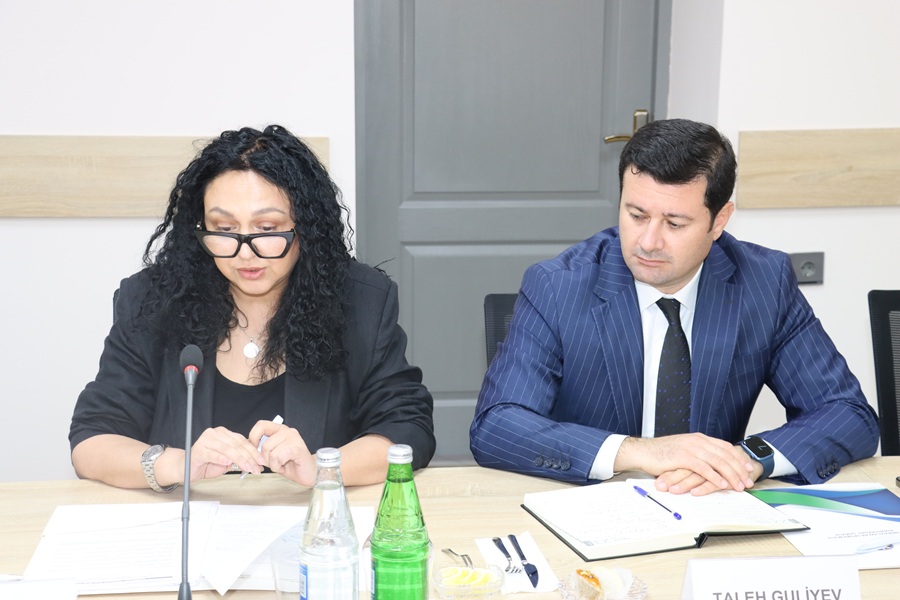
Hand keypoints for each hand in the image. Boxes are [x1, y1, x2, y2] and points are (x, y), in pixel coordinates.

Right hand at [188, 426, 263, 481]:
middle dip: (249, 458)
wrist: (186, 468)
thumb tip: (256, 464)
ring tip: (247, 467)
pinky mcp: (198, 450)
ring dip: (239, 459)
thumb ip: (239, 460)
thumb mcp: (227, 462)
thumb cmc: (206, 464)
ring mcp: (206, 441)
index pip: (242, 441)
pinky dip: (220, 458)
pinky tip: (227, 463)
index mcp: (223, 434)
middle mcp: (215, 434)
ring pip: (227, 449)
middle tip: (256, 467)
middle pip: (236, 445)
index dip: (253, 451)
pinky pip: (212, 454)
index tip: (261, 461)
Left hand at [249, 420, 316, 486]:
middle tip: (273, 464)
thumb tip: (248, 447)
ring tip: (281, 466)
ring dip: (273, 465)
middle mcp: (287, 431)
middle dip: (265, 459)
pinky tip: (285, 467)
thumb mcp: (273, 455)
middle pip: (264, 444)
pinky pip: (278, 457)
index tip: (255, 450)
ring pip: (271, 452)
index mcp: (280, 430)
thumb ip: (262, 449)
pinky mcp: (297, 448)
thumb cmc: (291, 465)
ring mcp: (293, 438)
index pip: (261, 425)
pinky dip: (278, 467)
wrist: (309, 474)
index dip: (253, 437)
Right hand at [615, 433, 754, 493]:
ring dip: (731, 475)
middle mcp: (697, 441)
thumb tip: (711, 463)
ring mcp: (691, 448)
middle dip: (739, 469)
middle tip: (748, 481)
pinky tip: (722, 484)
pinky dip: (715, 476)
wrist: (643, 452)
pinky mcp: (683, 457)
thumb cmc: (661, 454)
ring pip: (718, 461)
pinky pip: (703, 468)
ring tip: (739, 486)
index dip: (738, 458)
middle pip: (725, 455)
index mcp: (699, 438)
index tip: (748, 468)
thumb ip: (697, 453)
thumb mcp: (683, 450)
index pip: (725, 447)